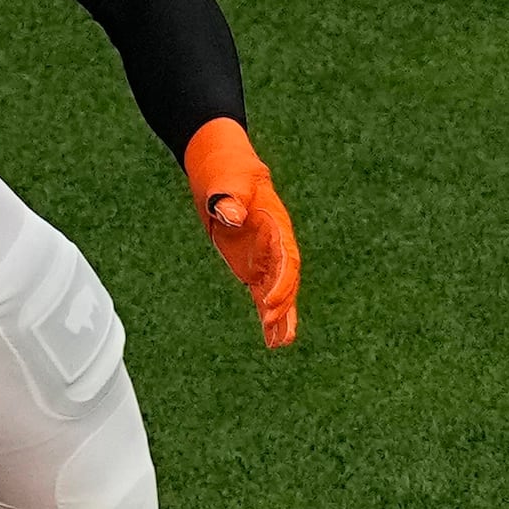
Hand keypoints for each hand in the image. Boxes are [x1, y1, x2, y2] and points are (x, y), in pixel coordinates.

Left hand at [182, 118, 298, 347]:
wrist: (222, 165)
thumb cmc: (226, 170)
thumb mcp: (226, 179)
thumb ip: (228, 195)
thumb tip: (229, 214)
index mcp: (275, 224)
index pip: (285, 258)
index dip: (281, 281)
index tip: (269, 303)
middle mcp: (276, 243)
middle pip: (286, 279)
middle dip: (282, 304)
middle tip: (273, 328)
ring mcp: (267, 256)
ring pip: (279, 291)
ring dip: (281, 317)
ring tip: (281, 343)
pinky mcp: (253, 264)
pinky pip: (264, 292)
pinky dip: (269, 314)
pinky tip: (272, 339)